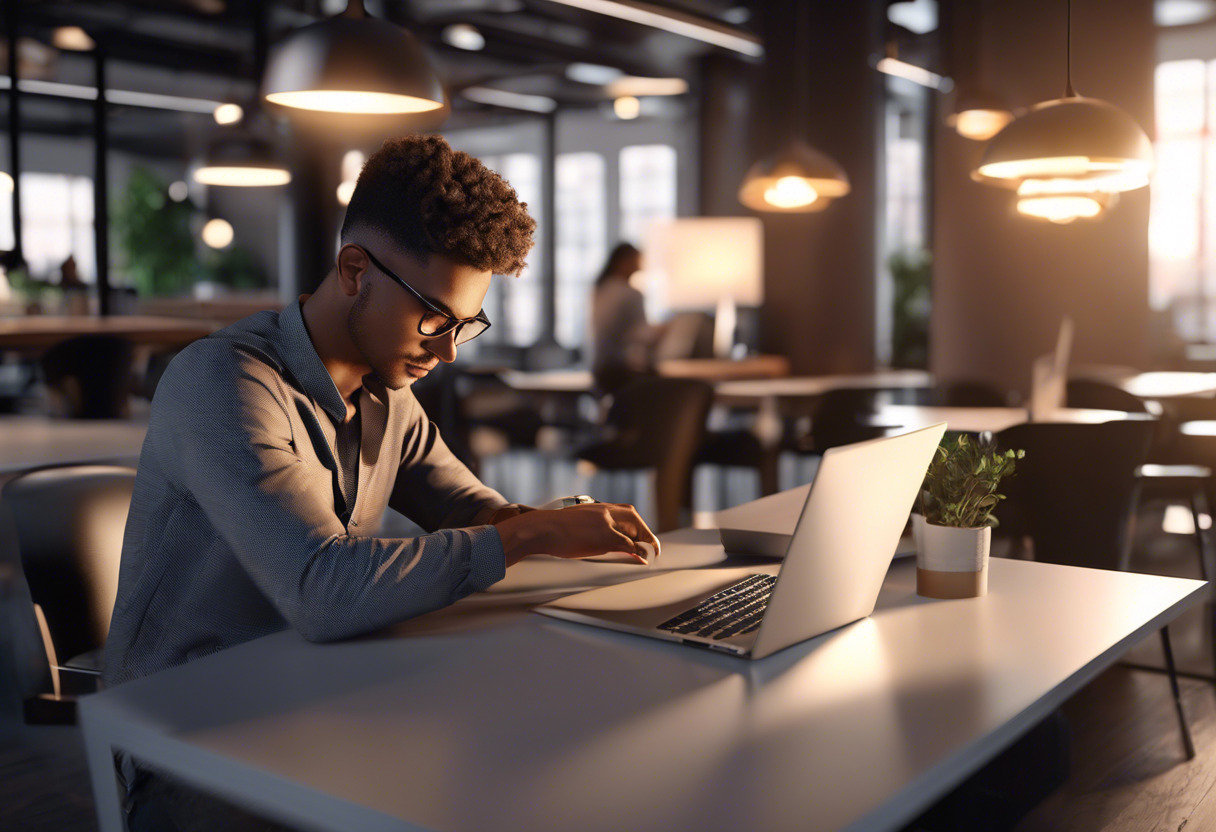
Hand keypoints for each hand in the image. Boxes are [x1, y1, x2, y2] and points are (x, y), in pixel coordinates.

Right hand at [493, 502, 660, 566]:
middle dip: (644, 530)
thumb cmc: (548, 529)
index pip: (621, 511)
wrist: (541, 529)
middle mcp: (603, 511)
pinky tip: (641, 558)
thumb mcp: (571, 523)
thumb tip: (591, 539)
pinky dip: (637, 551)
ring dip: (644, 541)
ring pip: (633, 530)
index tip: (636, 533)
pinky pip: (628, 544)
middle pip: (632, 516)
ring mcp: (605, 523)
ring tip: (651, 552)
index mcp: (594, 507)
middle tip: (650, 543)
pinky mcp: (605, 537)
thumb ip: (586, 528)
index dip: (633, 523)